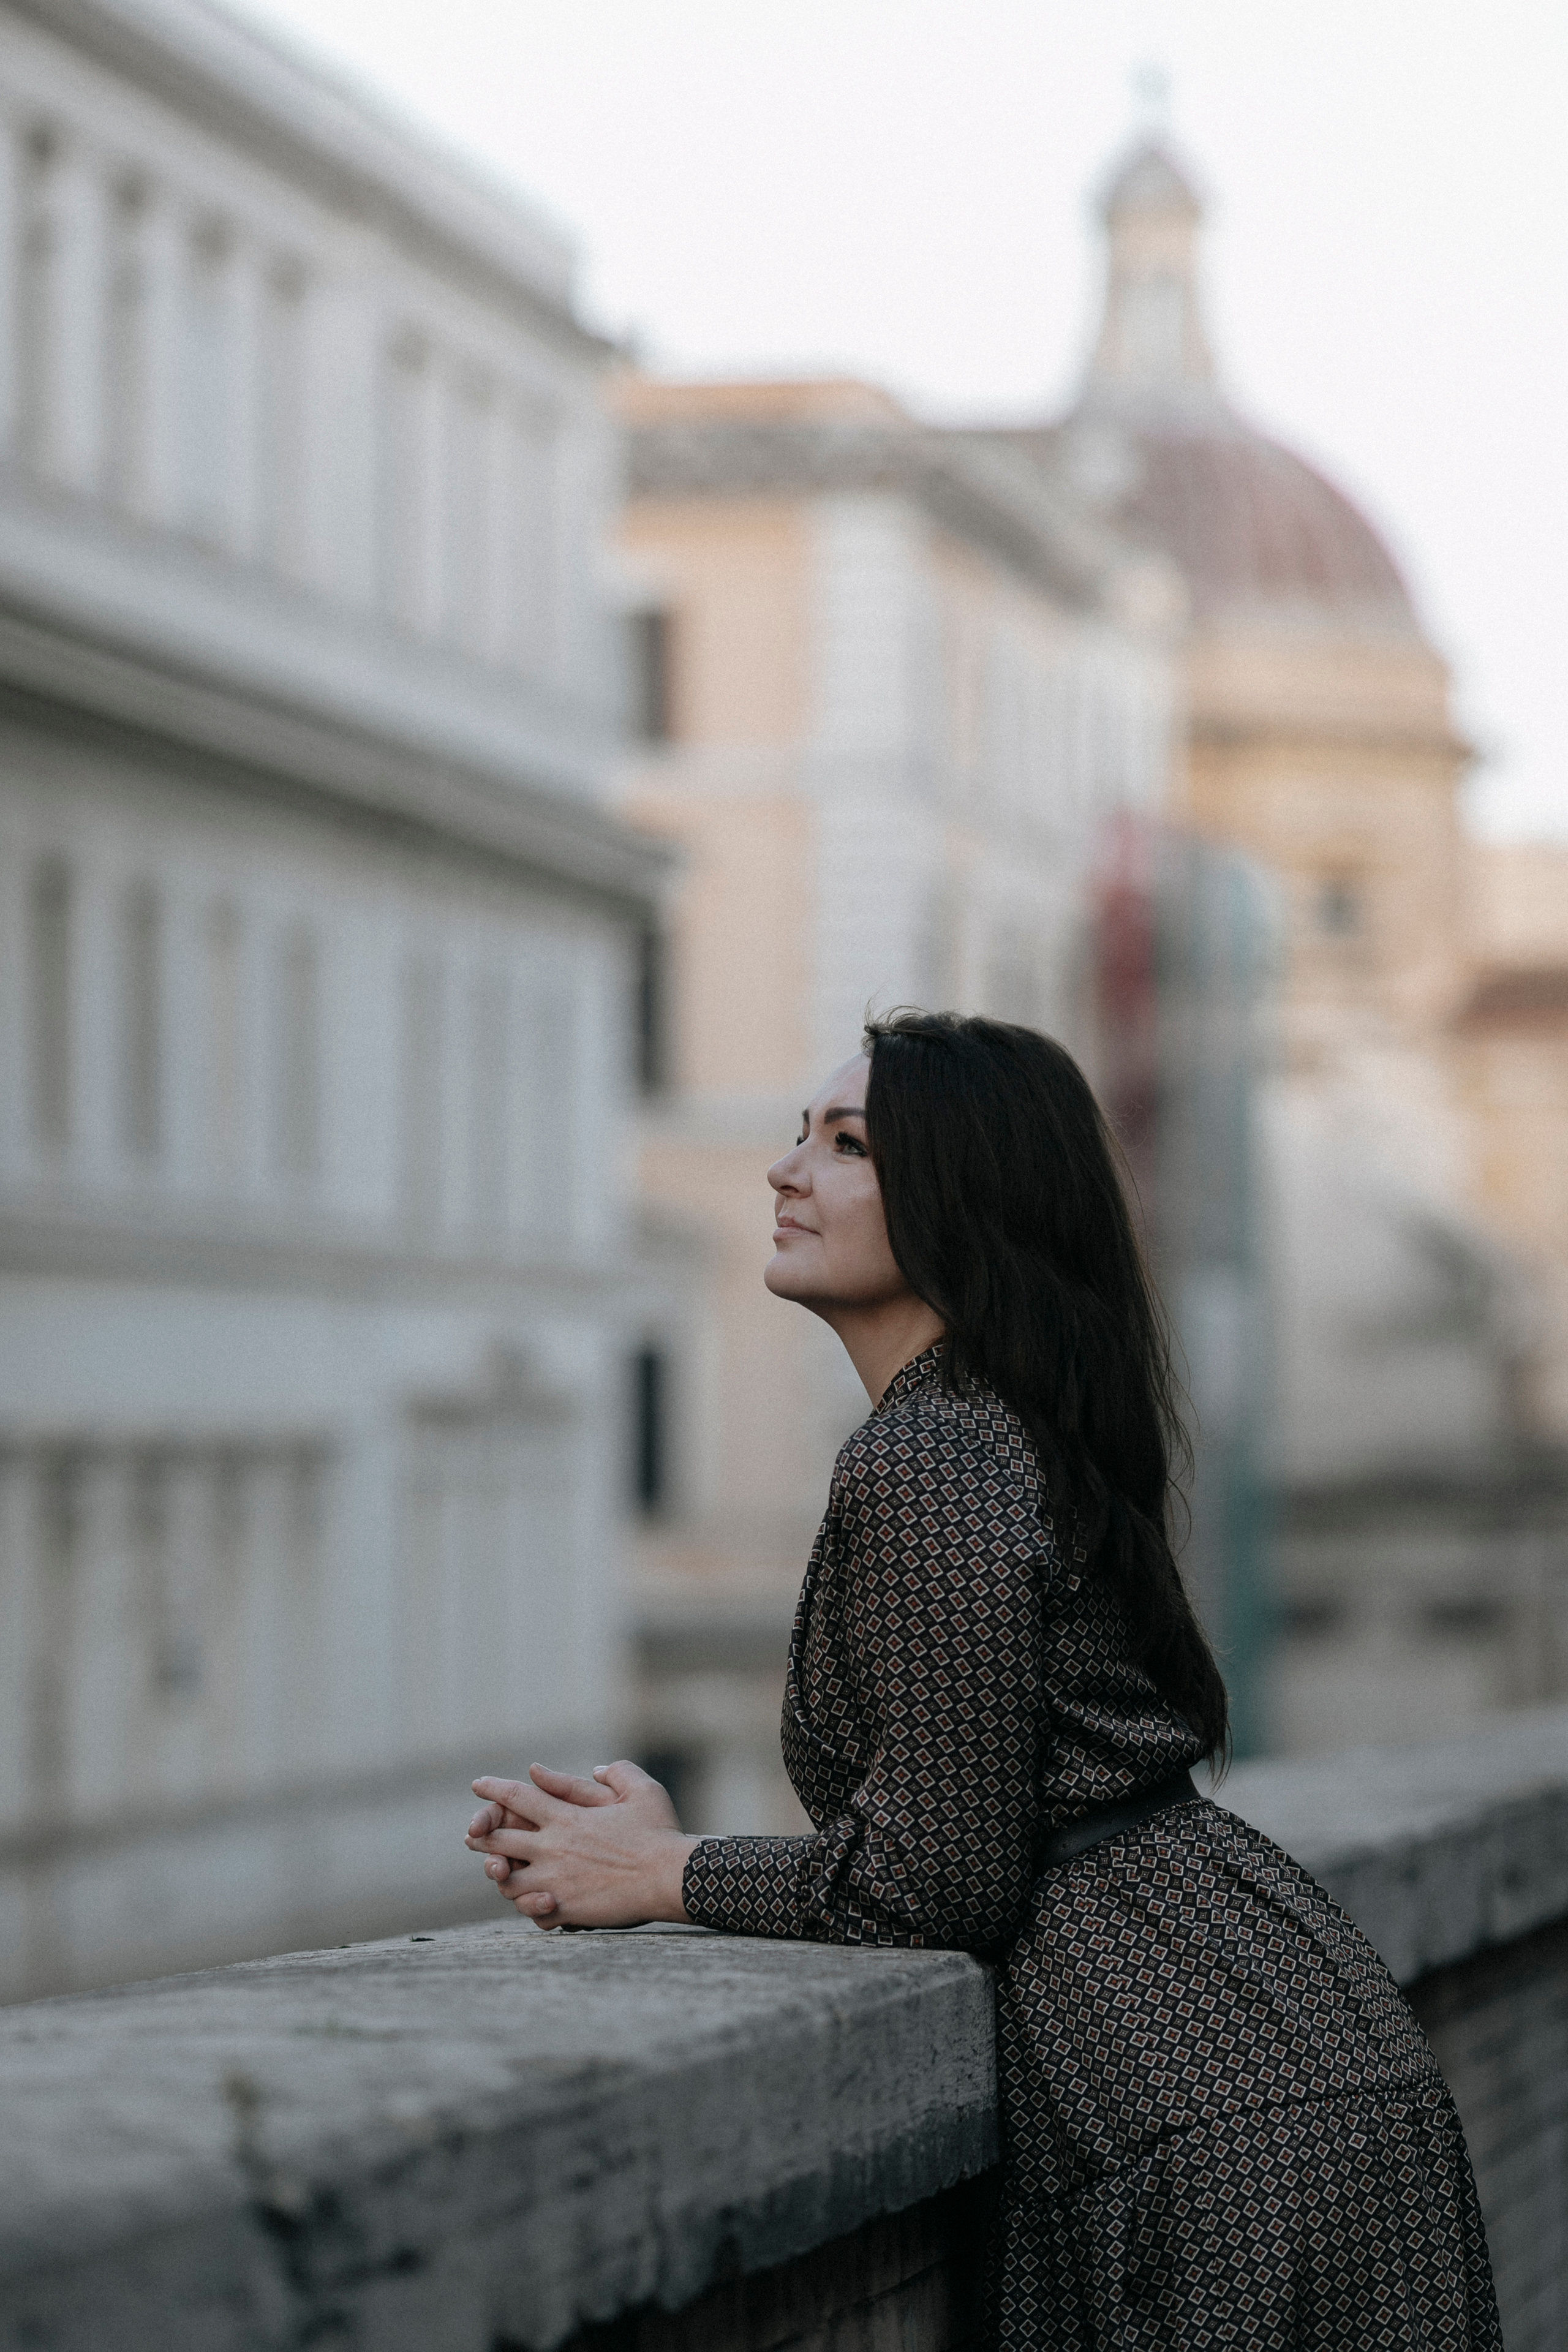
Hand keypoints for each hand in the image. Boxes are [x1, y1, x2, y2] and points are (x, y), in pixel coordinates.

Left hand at [465, 1760, 696, 1928]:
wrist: (669, 1878)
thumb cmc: (659, 1832)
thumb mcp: (642, 1791)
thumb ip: (617, 1773)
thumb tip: (596, 1767)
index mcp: (566, 1817)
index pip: (516, 1797)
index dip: (493, 1789)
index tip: (477, 1784)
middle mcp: (553, 1848)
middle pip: (498, 1840)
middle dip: (481, 1835)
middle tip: (472, 1834)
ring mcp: (555, 1881)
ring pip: (507, 1881)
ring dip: (500, 1874)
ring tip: (498, 1871)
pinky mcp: (565, 1909)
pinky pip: (530, 1911)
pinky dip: (527, 1906)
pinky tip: (532, 1902)